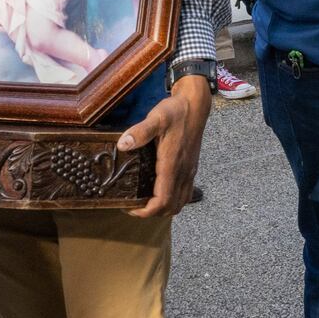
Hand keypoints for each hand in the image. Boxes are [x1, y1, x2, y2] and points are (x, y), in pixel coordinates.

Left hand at [118, 75, 211, 217]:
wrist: (196, 105)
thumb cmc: (176, 111)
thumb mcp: (156, 118)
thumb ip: (140, 132)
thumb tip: (122, 145)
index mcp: (172, 165)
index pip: (162, 201)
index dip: (145, 211)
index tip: (129, 208)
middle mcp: (183, 172)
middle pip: (171, 207)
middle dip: (152, 213)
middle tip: (133, 205)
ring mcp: (189, 171)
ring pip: (180, 202)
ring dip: (163, 208)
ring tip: (145, 201)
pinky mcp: (191, 167)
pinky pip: (185, 193)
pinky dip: (173, 199)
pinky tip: (161, 190)